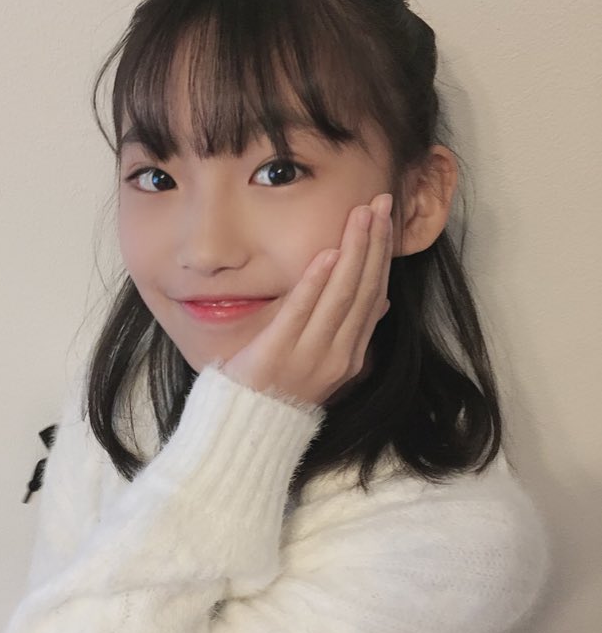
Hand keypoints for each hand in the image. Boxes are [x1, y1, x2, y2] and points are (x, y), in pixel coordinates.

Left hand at [220, 192, 393, 406]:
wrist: (248, 429)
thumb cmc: (282, 390)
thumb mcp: (324, 363)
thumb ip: (351, 331)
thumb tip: (383, 301)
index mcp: (351, 356)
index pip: (375, 296)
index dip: (382, 255)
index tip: (384, 220)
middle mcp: (338, 355)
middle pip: (364, 289)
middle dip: (374, 243)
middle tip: (379, 204)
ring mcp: (310, 355)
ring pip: (342, 295)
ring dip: (354, 251)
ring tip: (361, 215)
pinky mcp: (279, 353)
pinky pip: (301, 312)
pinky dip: (316, 282)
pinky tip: (328, 253)